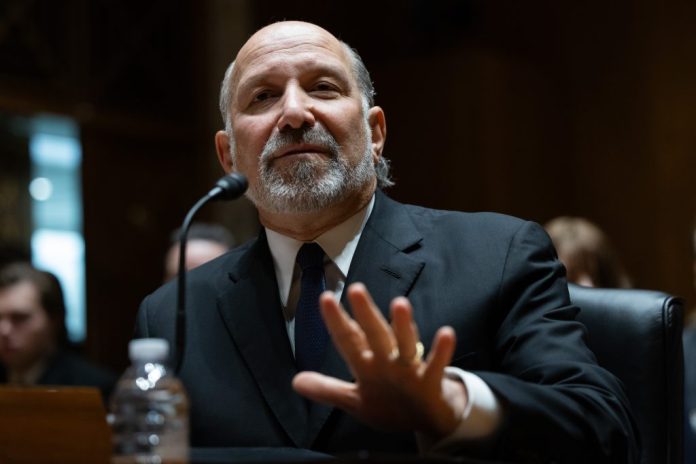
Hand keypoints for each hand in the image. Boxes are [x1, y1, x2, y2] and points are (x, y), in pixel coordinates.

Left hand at [292, 282, 467, 440]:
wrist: (428, 421)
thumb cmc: (391, 404)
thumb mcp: (356, 400)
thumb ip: (328, 390)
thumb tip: (295, 382)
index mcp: (367, 364)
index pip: (349, 339)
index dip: (337, 322)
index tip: (324, 299)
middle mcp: (387, 360)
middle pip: (375, 334)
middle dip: (366, 314)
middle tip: (355, 289)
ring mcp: (410, 369)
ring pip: (406, 344)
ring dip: (403, 325)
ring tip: (400, 303)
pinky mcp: (431, 381)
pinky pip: (436, 365)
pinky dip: (441, 351)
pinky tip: (446, 333)